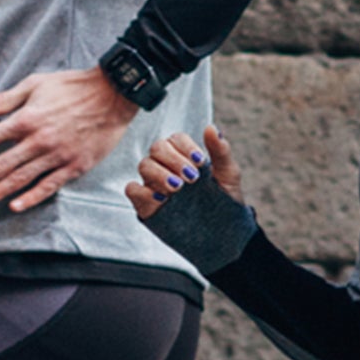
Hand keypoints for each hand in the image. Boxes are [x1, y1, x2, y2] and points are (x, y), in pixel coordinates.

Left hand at [0, 67, 140, 212]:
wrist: (115, 94)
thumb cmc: (72, 86)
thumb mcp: (35, 84)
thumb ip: (4, 99)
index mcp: (25, 119)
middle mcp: (38, 140)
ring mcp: (57, 155)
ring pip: (20, 179)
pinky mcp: (75, 166)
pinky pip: (49, 185)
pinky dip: (32, 197)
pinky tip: (15, 206)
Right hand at [124, 127, 242, 219]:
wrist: (222, 232)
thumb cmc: (224, 198)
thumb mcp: (228, 174)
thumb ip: (220, 151)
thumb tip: (212, 127)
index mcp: (184, 155)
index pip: (176, 139)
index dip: (186, 147)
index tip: (201, 162)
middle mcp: (166, 166)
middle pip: (157, 148)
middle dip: (174, 160)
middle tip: (192, 178)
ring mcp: (154, 184)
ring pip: (144, 165)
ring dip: (160, 173)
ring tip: (178, 188)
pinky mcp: (145, 203)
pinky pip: (132, 189)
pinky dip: (142, 191)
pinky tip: (162, 199)